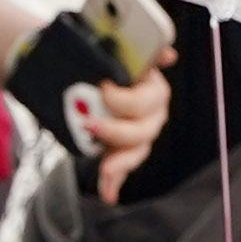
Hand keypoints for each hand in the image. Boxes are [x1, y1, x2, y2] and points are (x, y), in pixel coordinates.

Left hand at [75, 49, 169, 202]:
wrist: (72, 74)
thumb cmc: (95, 59)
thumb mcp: (108, 47)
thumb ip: (133, 48)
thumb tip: (168, 54)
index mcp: (151, 85)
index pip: (150, 98)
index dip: (127, 99)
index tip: (104, 90)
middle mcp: (151, 111)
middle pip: (145, 129)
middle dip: (117, 130)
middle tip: (89, 124)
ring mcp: (139, 133)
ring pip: (137, 152)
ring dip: (120, 162)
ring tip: (104, 168)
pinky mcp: (122, 150)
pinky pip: (121, 169)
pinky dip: (114, 183)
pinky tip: (108, 194)